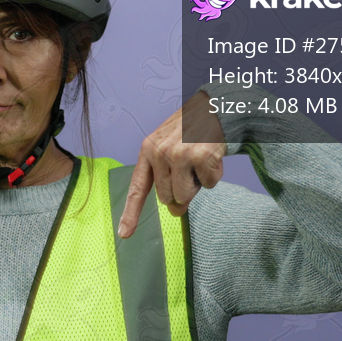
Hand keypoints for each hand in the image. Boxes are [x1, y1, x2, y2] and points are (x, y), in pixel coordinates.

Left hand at [119, 90, 226, 235]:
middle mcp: (159, 152)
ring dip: (198, 184)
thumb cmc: (192, 131)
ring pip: (186, 195)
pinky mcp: (200, 156)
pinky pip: (209, 185)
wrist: (217, 106)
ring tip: (200, 160)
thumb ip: (168, 180)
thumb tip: (176, 211)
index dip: (131, 213)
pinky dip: (214, 175)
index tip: (124, 234)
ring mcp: (179, 154)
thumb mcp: (171, 150)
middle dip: (182, 189)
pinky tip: (213, 156)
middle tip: (190, 166)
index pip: (137, 188)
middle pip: (167, 198)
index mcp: (147, 150)